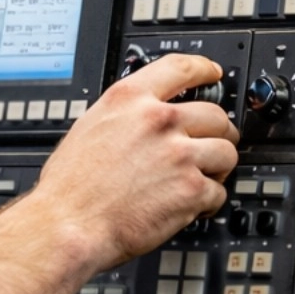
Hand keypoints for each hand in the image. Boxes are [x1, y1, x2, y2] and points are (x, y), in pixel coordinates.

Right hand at [30, 54, 239, 272]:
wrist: (69, 225)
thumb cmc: (70, 187)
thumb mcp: (89, 128)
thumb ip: (125, 116)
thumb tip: (145, 118)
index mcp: (130, 100)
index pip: (180, 68)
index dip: (203, 69)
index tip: (213, 74)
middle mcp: (158, 122)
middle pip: (215, 115)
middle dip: (218, 132)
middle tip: (209, 146)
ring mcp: (179, 155)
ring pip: (226, 152)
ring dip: (217, 167)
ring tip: (202, 179)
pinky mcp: (191, 190)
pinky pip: (218, 191)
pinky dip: (207, 202)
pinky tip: (190, 206)